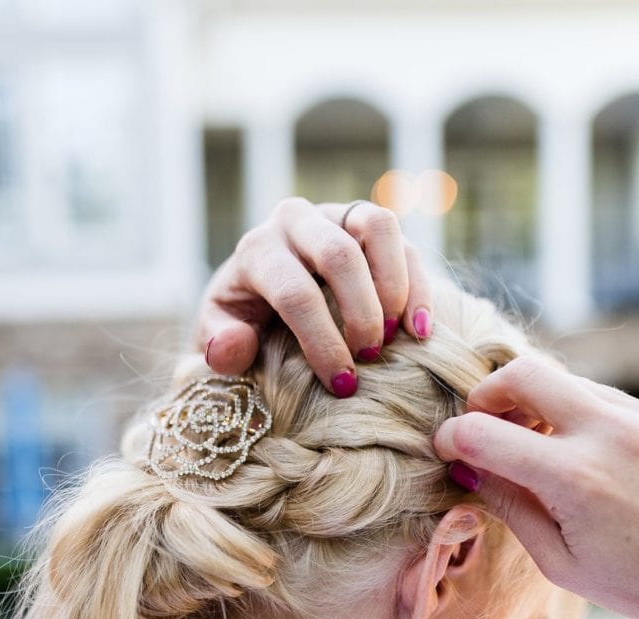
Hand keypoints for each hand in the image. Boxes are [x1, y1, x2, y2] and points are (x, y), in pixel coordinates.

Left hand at [195, 197, 434, 396]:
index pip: (294, 292)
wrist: (260, 290)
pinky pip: (403, 241)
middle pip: (339, 255)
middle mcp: (295, 221)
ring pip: (377, 227)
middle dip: (360, 314)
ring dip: (394, 287)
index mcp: (257, 251)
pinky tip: (421, 330)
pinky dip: (417, 285)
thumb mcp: (219, 338)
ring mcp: (336, 215)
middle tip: (369, 358)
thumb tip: (234, 346)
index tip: (342, 383)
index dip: (322, 342)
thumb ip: (217, 347)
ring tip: (397, 337)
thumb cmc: (242, 321)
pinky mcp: (369, 224)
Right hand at [434, 357, 638, 618]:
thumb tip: (471, 471)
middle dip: (486, 396)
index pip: (483, 433)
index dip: (451, 439)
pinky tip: (569, 452)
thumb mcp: (559, 562)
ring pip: (561, 379)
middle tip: (481, 429)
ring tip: (526, 447)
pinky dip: (569, 412)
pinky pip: (596, 395)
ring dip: (531, 403)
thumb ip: (510, 507)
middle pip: (522, 372)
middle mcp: (606, 433)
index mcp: (574, 478)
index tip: (446, 451)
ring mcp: (637, 417)